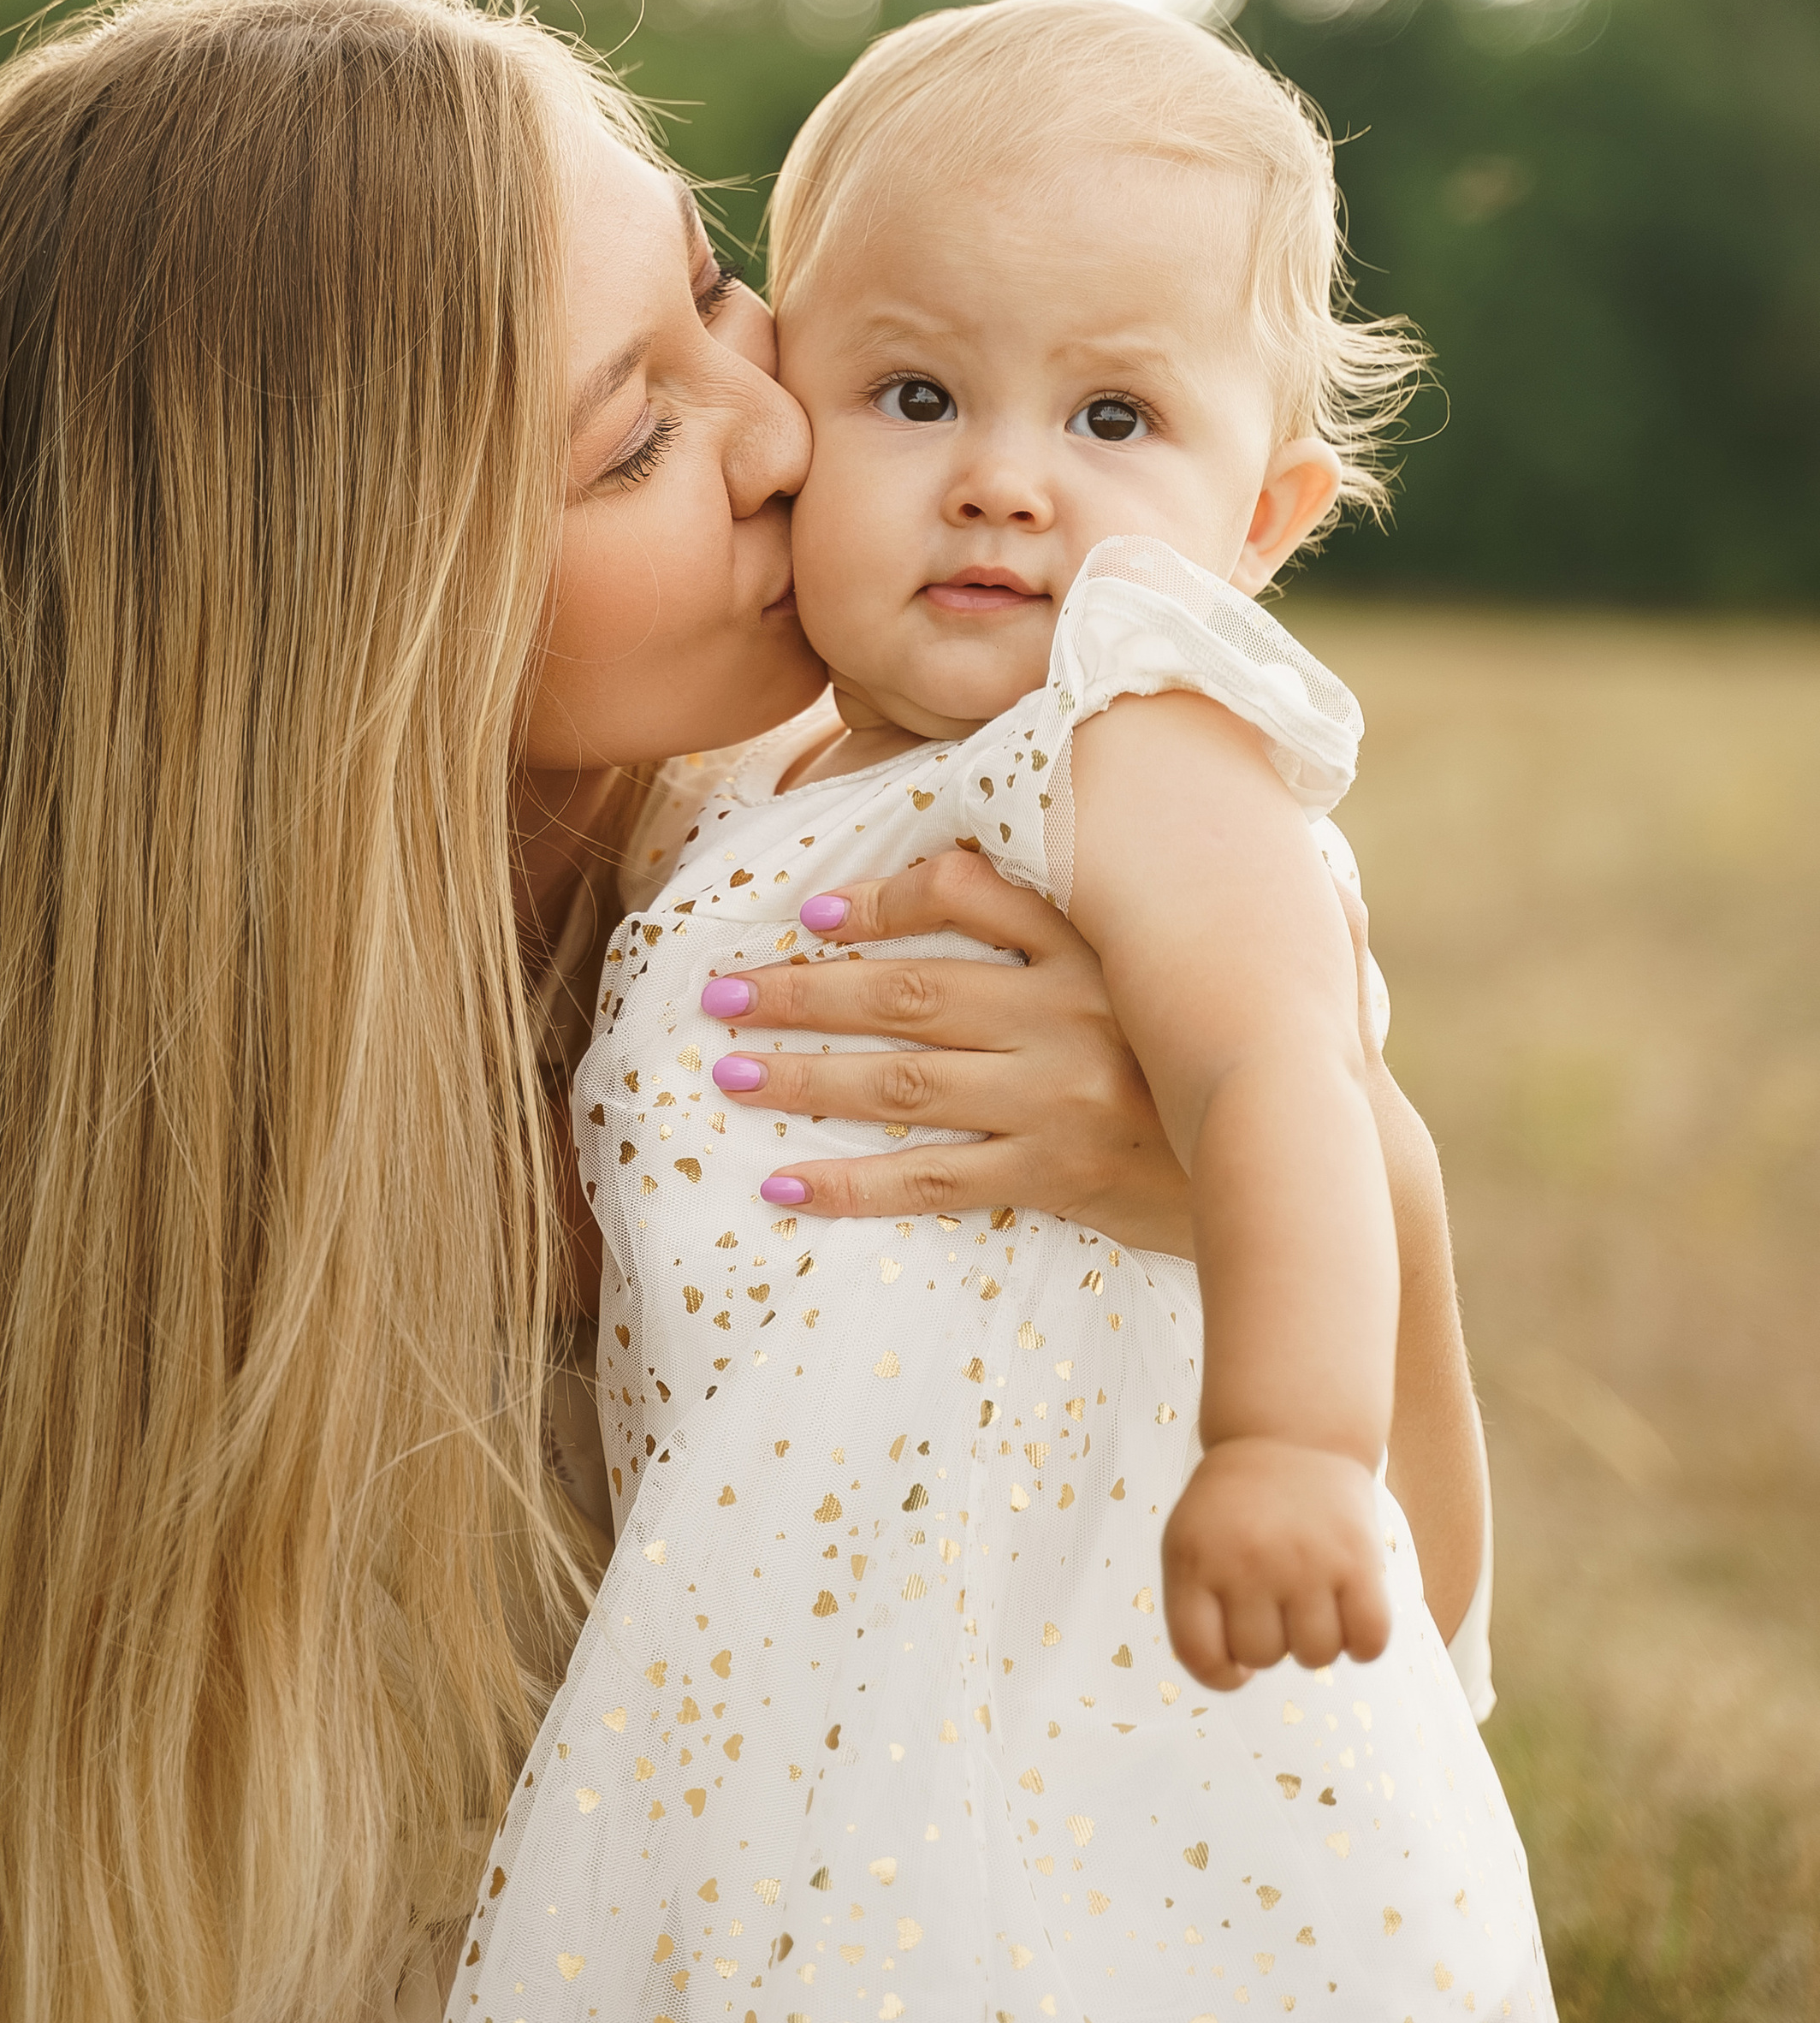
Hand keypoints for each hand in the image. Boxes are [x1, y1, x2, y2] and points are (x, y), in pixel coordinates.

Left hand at [698, 846, 1191, 1240]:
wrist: (1302, 1158)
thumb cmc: (1240, 1040)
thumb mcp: (1189, 939)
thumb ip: (1128, 888)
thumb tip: (1052, 839)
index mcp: (1096, 945)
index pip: (971, 895)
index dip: (883, 899)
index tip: (813, 910)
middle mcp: (1071, 1014)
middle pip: (908, 994)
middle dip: (804, 991)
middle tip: (719, 993)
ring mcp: (1059, 1100)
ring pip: (905, 1082)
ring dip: (806, 1076)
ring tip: (729, 1072)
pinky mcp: (1057, 1177)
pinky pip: (935, 1180)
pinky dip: (854, 1182)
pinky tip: (786, 1180)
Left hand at [1161, 1438, 1391, 1691]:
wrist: (1290, 1435)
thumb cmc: (1236, 1507)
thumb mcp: (1188, 1543)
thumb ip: (1194, 1609)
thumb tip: (1237, 1675)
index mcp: (1195, 1559)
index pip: (1200, 1655)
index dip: (1220, 1674)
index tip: (1235, 1665)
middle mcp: (1247, 1561)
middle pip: (1262, 1657)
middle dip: (1269, 1642)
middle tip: (1274, 1603)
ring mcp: (1305, 1560)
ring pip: (1315, 1656)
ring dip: (1314, 1642)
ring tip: (1309, 1602)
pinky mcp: (1358, 1559)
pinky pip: (1369, 1641)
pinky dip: (1363, 1643)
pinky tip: (1350, 1615)